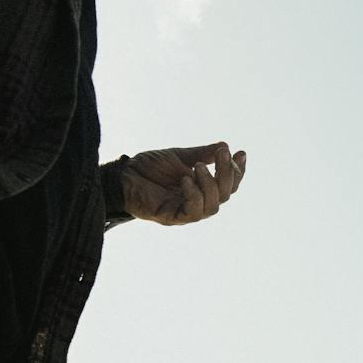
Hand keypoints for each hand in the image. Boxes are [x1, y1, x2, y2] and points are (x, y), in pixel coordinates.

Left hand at [118, 142, 246, 224]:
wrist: (122, 175)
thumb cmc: (148, 167)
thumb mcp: (179, 156)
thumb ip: (201, 154)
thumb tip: (224, 145)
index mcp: (201, 188)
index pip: (227, 184)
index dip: (237, 171)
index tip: (240, 152)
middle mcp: (197, 202)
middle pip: (224, 195)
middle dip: (226, 174)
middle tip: (221, 154)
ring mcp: (185, 211)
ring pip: (212, 207)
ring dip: (210, 185)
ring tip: (197, 166)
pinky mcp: (171, 217)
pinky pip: (191, 212)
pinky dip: (193, 195)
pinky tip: (186, 179)